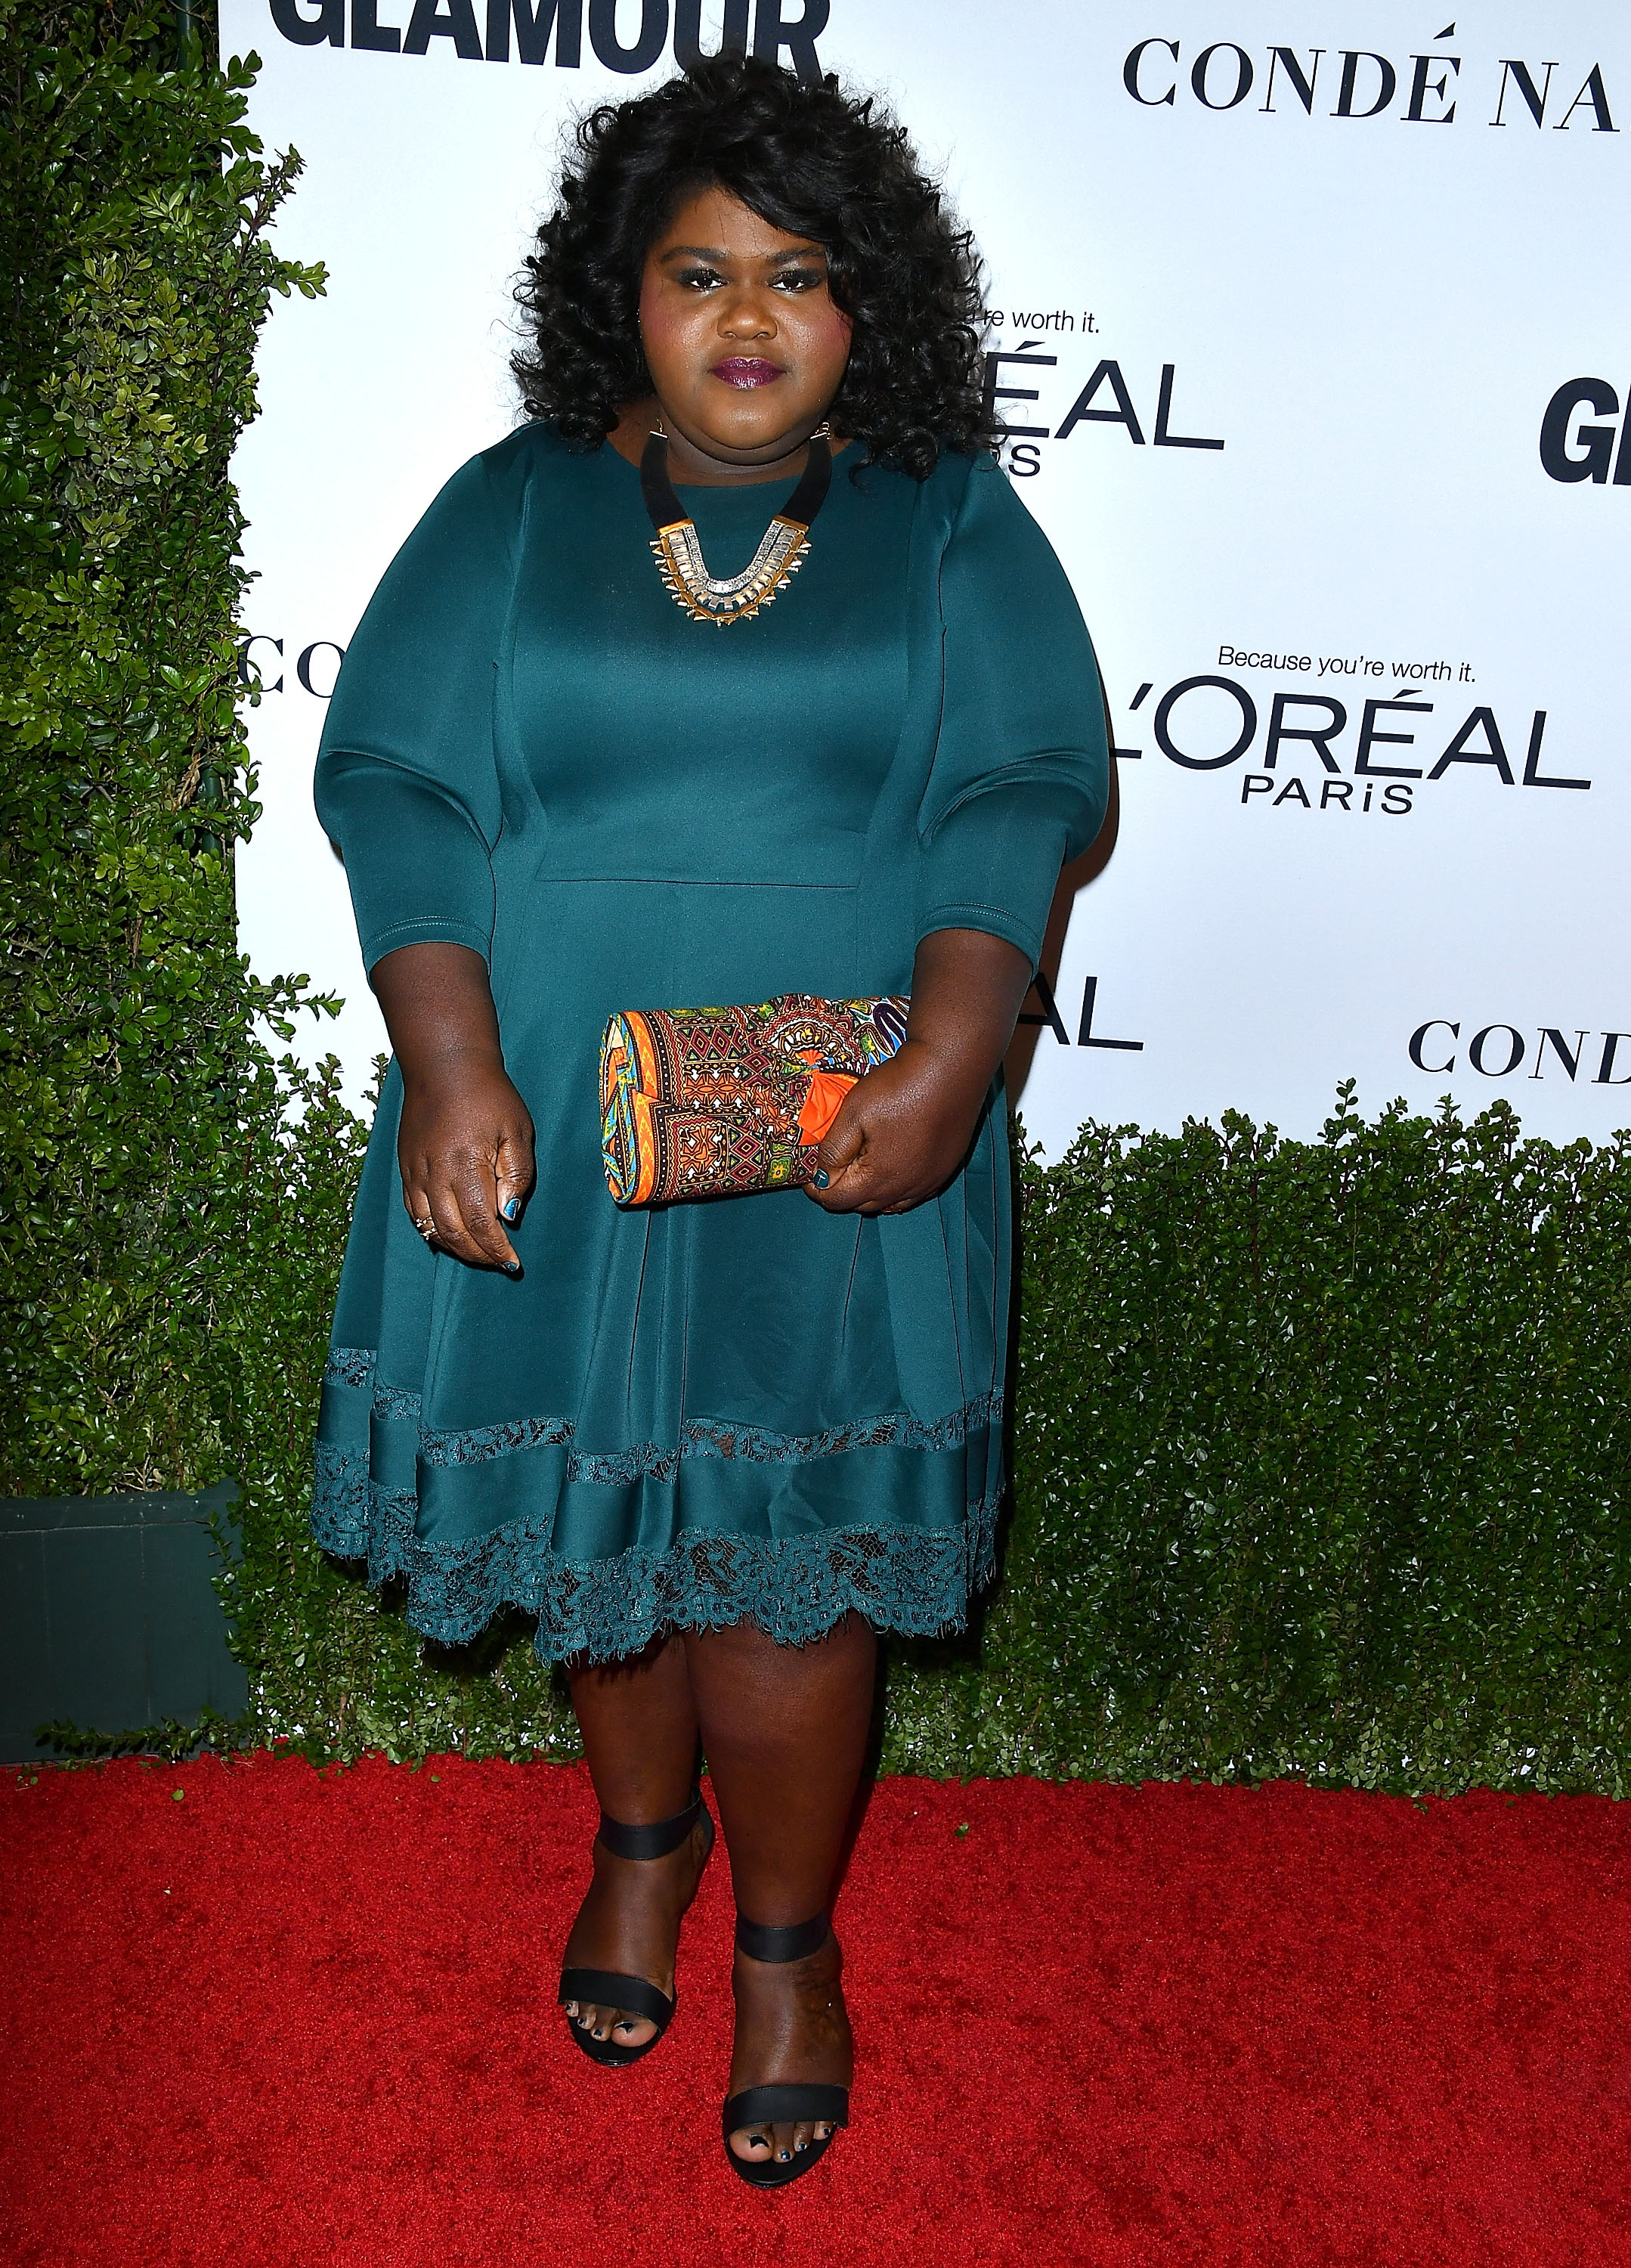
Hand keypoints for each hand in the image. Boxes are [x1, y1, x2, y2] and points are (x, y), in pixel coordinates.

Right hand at [371, 941, 535, 1270]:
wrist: (444, 1066)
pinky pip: (414, 1212)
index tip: (513, 1261)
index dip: (496, 1247)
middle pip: (453, 1231)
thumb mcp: (517, 1129)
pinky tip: (449, 1236)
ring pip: (431, 1226)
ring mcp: (416, 1171)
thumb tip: (509, 1214)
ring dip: (455, 1247)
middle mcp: (436, 1172)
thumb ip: (516, 1174)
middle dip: (477, 1254)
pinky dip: (432, 1231)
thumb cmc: (488, 1095)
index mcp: (467, 1162)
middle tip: (498, 1262)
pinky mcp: (405, 1168)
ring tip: (478, 1253)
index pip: (480, 1221)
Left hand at [805, 927, 1032, 1216]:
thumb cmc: (899, 1087)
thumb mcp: (853, 1113)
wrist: (951, 1067)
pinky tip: (894, 1164)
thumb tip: (821, 1175)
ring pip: (892, 1202)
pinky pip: (916, 1191)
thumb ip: (833, 1149)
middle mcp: (907, 1188)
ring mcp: (930, 1180)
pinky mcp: (947, 1167)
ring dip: (872, 1191)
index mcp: (880, 1178)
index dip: (818, 1190)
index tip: (808, 1175)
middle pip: (865, 1204)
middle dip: (844, 1191)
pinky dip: (898, 1187)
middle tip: (833, 1166)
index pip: (839, 1200)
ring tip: (861, 1167)